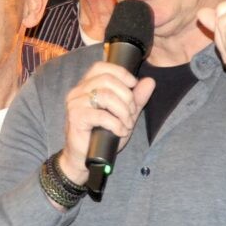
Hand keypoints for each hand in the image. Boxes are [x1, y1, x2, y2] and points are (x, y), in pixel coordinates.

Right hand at [58, 61, 154, 184]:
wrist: (84, 158)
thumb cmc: (102, 135)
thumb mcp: (124, 114)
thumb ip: (136, 98)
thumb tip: (150, 81)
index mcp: (87, 85)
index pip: (102, 67)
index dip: (121, 73)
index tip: (133, 85)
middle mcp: (78, 91)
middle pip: (107, 80)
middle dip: (126, 96)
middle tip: (132, 113)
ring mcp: (75, 104)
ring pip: (106, 96)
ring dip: (123, 111)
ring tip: (126, 124)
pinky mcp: (75, 118)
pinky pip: (101, 115)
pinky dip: (116, 124)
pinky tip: (120, 131)